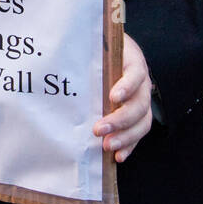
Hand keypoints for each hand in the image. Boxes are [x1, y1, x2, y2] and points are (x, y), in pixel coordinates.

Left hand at [93, 32, 152, 161]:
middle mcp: (142, 83)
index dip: (127, 86)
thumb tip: (61, 64)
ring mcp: (142, 101)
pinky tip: (117, 156)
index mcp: (132, 62)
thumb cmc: (98, 51)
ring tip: (107, 146)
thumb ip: (85, 53)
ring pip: (142, 122)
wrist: (109, 54)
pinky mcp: (138, 117)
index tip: (112, 97)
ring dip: (126, 136)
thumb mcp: (95, 47)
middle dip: (120, 119)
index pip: (135, 73)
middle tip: (99, 129)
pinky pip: (138, 133)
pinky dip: (129, 146)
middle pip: (139, 104)